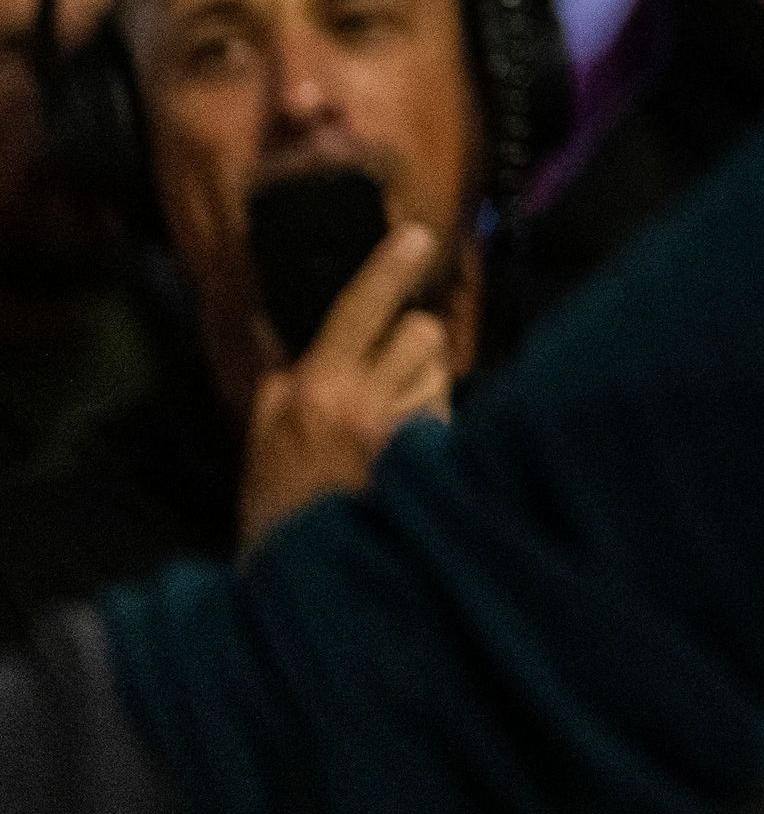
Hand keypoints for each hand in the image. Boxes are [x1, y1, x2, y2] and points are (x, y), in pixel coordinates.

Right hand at [238, 221, 448, 551]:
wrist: (300, 578)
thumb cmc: (279, 507)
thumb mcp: (265, 438)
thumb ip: (285, 383)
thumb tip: (294, 332)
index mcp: (309, 390)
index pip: (356, 311)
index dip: (388, 270)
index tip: (416, 235)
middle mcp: (357, 403)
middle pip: (423, 333)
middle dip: (418, 349)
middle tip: (395, 381)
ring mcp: (398, 433)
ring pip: (443, 373)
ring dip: (428, 391)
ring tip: (396, 433)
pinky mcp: (429, 462)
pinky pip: (449, 420)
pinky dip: (437, 432)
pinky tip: (413, 464)